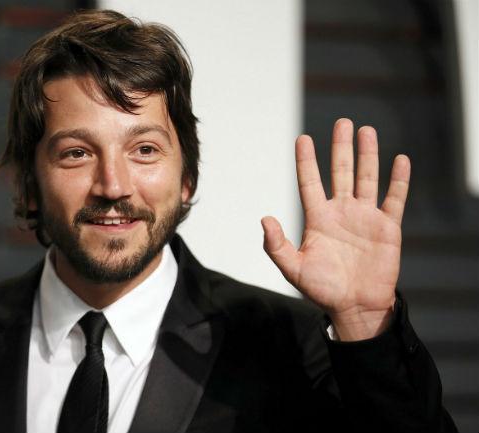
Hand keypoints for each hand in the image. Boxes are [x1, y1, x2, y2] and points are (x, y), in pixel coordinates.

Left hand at [261, 118, 410, 340]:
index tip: (302, 138)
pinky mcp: (387, 227)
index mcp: (318, 218)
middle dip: (341, 147)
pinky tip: (400, 160)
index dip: (306, 161)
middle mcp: (341, 212)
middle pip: (340, 172)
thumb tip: (264, 219)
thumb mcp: (293, 268)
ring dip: (367, 155)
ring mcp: (365, 217)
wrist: (355, 307)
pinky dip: (398, 180)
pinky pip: (394, 199)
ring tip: (366, 130)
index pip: (309, 182)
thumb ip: (276, 245)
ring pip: (366, 178)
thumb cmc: (322, 289)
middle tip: (342, 122)